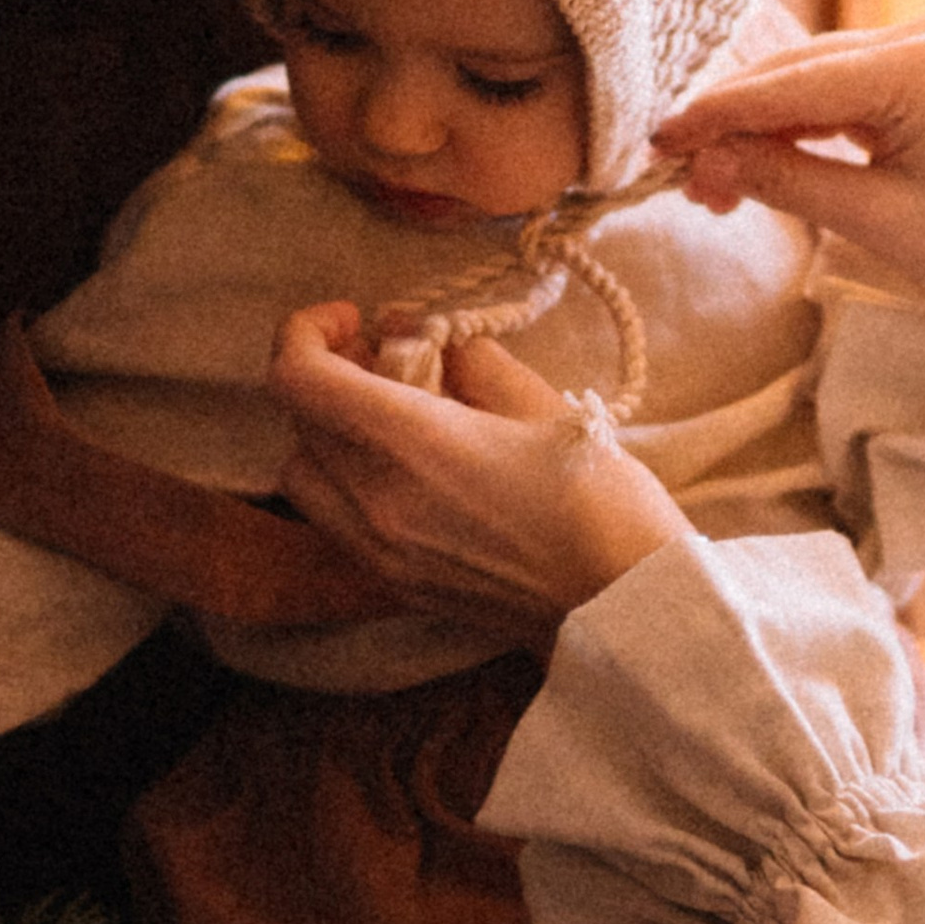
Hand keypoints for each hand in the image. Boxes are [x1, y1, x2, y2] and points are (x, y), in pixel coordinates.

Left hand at [266, 308, 691, 630]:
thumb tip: (414, 329)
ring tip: (387, 421)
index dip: (305, 332)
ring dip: (327, 436)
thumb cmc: (601, 499)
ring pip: (304, 477)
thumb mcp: (541, 403)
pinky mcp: (395, 586)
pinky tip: (403, 473)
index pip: (300, 378)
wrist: (625, 605)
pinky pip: (334, 522)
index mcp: (412, 443)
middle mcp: (376, 501)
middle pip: (299, 423)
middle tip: (383, 359)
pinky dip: (346, 483)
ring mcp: (379, 553)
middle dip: (328, 377)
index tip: (352, 318)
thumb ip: (467, 358)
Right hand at [659, 16, 924, 379]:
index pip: (790, 86)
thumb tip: (705, 164)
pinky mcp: (920, 70)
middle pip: (794, 73)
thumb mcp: (873, 219)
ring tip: (714, 186)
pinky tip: (758, 164)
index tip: (656, 143)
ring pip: (808, 80)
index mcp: (918, 63)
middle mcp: (920, 35)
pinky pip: (836, 91)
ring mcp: (922, 47)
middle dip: (732, 126)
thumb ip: (784, 181)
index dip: (717, 115)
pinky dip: (794, 128)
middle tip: (681, 179)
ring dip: (758, 129)